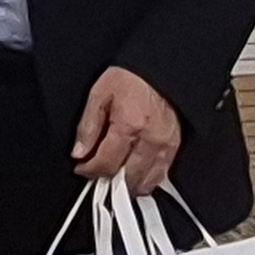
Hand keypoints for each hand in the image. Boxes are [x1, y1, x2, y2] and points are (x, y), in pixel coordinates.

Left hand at [70, 66, 183, 191]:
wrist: (161, 69)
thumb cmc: (131, 78)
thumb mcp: (100, 94)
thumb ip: (88, 126)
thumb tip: (79, 152)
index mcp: (129, 126)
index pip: (106, 163)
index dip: (89, 170)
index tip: (82, 168)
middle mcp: (149, 140)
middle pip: (126, 178)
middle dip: (107, 180)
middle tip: (97, 173)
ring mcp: (165, 146)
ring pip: (145, 182)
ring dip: (127, 185)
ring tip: (114, 176)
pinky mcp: (175, 147)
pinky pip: (161, 175)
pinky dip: (145, 179)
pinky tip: (134, 174)